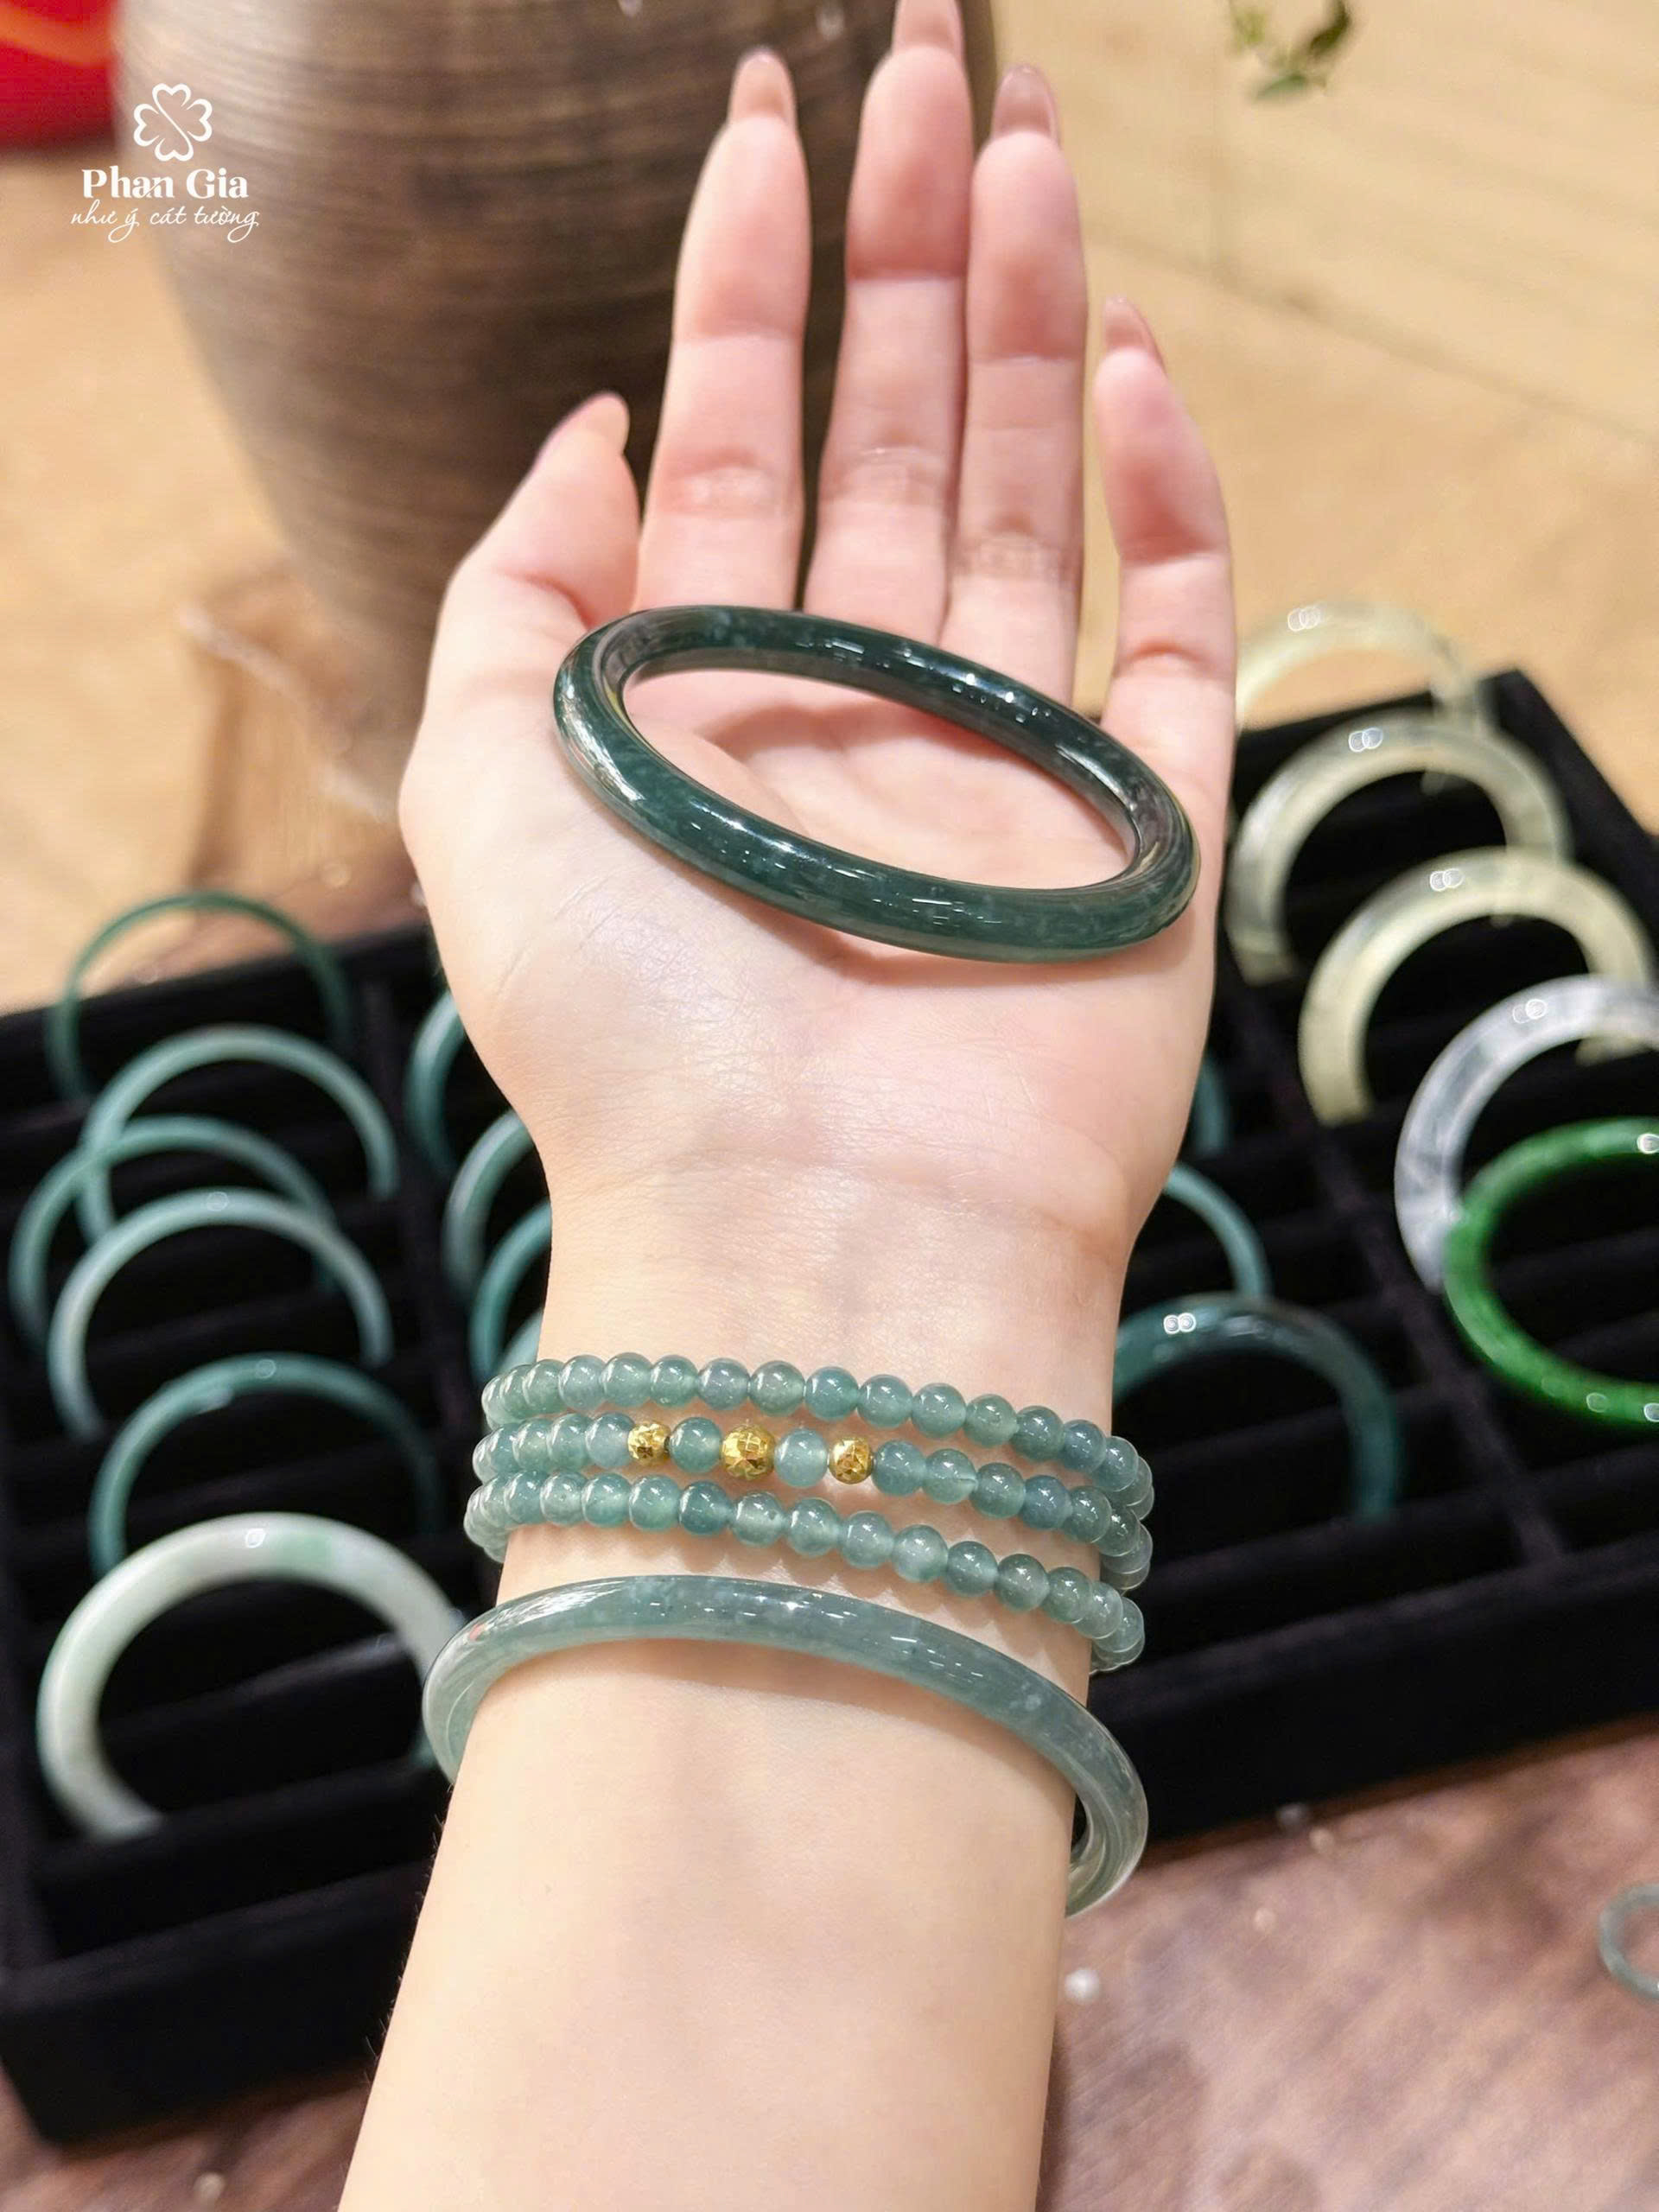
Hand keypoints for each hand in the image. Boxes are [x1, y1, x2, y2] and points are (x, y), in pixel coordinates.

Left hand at [400, 0, 1233, 1408]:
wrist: (813, 1235)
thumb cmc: (631, 1033)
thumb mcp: (483, 780)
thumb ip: (517, 590)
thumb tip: (590, 430)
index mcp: (714, 697)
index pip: (743, 443)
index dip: (750, 282)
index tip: (767, 122)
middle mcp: (861, 711)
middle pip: (899, 440)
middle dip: (912, 256)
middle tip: (939, 71)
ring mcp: (1008, 763)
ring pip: (1033, 499)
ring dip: (1033, 327)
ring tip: (1036, 153)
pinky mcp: (1142, 829)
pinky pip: (1175, 633)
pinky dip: (1167, 502)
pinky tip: (1129, 370)